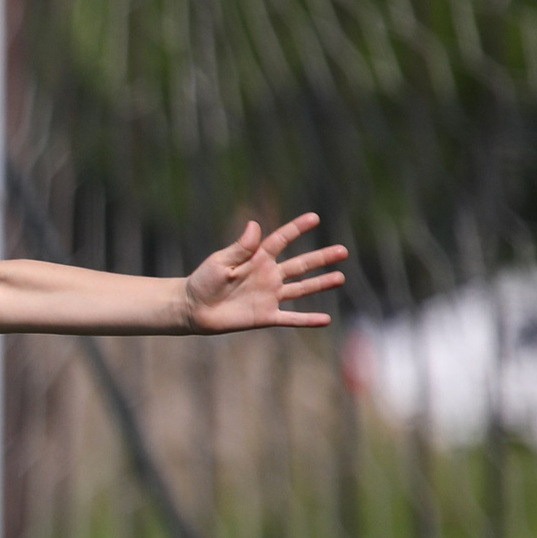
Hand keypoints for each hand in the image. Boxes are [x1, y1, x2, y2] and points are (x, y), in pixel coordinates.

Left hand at [185, 214, 348, 333]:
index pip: (281, 240)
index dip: (297, 229)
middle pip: (300, 265)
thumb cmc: (203, 281)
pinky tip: (326, 319)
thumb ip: (240, 247)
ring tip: (340, 277)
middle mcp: (268, 276)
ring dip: (321, 284)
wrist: (193, 309)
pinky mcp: (265, 316)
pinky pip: (291, 318)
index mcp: (257, 258)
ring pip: (301, 288)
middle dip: (321, 258)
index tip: (314, 218)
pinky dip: (307, 319)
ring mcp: (269, 296)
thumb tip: (254, 225)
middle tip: (343, 250)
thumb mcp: (220, 262)